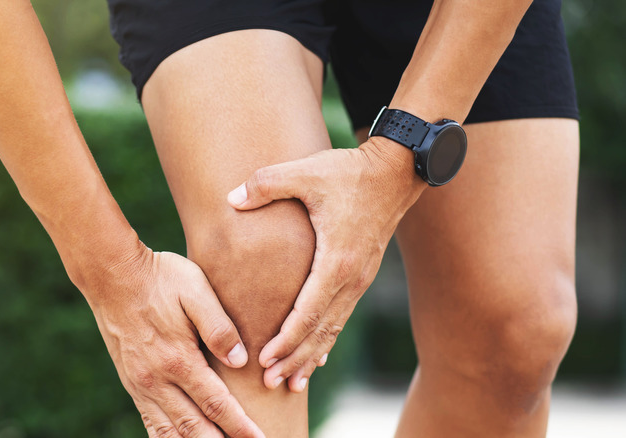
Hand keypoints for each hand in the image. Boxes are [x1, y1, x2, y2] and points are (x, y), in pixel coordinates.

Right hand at [85, 248, 264, 437]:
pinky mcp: (131, 383)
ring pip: (170, 433)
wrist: (112, 275)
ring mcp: (141, 385)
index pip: (217, 404)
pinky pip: (150, 422)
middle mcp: (157, 380)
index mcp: (178, 359)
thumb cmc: (161, 277)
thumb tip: (241, 361)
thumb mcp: (195, 289)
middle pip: (194, 428)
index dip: (240, 427)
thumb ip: (219, 326)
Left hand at [227, 137, 425, 391]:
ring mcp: (359, 279)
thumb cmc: (349, 172)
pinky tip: (317, 353)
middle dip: (295, 359)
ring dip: (311, 355)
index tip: (265, 360)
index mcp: (335, 261)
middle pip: (321, 331)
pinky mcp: (361, 274)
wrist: (395, 171)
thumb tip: (231, 199)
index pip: (307, 313)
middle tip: (271, 382)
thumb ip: (266, 184)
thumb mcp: (305, 171)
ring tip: (292, 381)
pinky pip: (342, 315)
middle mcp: (350, 278)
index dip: (286, 340)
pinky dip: (327, 338)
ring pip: (333, 328)